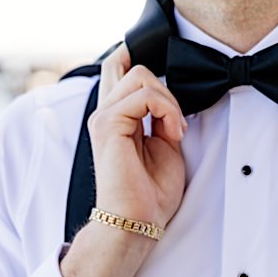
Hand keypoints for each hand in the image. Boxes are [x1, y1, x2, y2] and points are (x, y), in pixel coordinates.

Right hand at [60, 44, 187, 276]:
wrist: (137, 220)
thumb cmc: (150, 192)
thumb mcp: (164, 144)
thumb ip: (160, 116)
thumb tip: (165, 95)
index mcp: (115, 117)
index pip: (116, 69)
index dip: (133, 56)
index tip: (152, 64)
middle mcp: (104, 113)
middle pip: (130, 65)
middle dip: (165, 86)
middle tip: (174, 122)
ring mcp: (103, 117)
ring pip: (141, 75)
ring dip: (169, 101)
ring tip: (174, 131)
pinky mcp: (108, 125)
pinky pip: (146, 96)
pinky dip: (167, 111)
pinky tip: (171, 133)